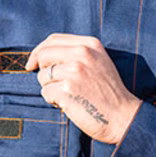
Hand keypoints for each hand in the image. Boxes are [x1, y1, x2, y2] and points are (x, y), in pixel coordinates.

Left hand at [26, 34, 141, 144]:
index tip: (33, 63)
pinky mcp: (67, 90)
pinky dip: (53, 101)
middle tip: (52, 83)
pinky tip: (69, 104)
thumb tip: (42, 55)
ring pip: (42, 76)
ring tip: (68, 95)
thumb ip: (76, 53)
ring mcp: (74, 72)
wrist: (123, 116)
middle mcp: (82, 54)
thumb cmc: (108, 92)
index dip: (39, 51)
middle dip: (42, 70)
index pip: (53, 39)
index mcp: (90, 44)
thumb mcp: (99, 62)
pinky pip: (46, 93)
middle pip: (43, 55)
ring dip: (50, 88)